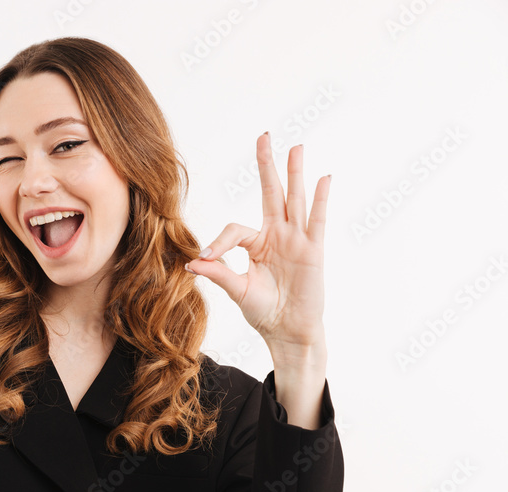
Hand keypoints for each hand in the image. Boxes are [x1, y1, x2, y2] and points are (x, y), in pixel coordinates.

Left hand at [186, 133, 329, 350]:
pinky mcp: (313, 251)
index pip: (235, 229)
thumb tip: (191, 261)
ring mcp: (296, 241)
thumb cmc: (264, 311)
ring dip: (295, 174)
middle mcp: (277, 236)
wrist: (287, 332)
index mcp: (256, 244)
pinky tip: (322, 179)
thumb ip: (218, 273)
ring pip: (295, 201)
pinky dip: (320, 200)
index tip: (206, 257)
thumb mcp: (237, 290)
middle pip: (272, 193)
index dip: (219, 242)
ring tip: (296, 147)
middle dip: (267, 165)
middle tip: (264, 136)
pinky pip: (316, 222)